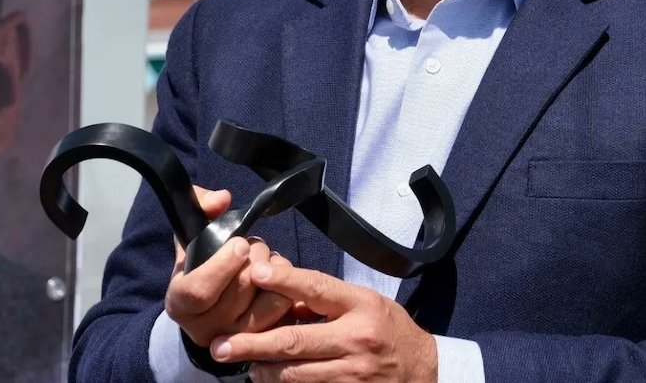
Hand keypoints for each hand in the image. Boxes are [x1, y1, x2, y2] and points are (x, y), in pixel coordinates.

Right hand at [165, 187, 292, 347]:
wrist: (208, 308)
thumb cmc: (201, 264)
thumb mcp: (192, 235)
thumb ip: (201, 207)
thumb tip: (221, 199)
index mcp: (180, 303)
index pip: (199, 291)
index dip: (222, 266)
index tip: (240, 243)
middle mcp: (204, 329)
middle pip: (239, 293)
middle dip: (254, 259)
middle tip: (254, 245)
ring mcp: (235, 342)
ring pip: (266, 305)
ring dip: (275, 273)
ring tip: (267, 259)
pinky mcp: (262, 346)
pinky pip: (285, 315)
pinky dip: (289, 289)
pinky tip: (281, 276)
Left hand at [210, 262, 437, 382]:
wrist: (425, 373)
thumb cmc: (391, 331)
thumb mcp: (367, 303)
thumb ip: (328, 301)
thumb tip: (283, 294)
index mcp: (360, 305)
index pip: (316, 288)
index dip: (283, 281)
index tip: (254, 273)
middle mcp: (356, 339)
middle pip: (295, 340)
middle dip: (252, 343)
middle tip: (220, 345)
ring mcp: (353, 373)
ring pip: (295, 374)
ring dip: (264, 370)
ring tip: (244, 365)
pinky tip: (270, 380)